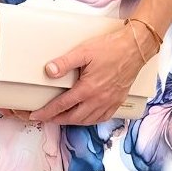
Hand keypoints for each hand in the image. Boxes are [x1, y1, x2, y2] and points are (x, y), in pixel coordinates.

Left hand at [5, 23, 153, 125]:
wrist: (135, 48)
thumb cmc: (112, 48)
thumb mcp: (84, 51)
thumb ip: (65, 62)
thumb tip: (49, 71)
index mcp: (88, 89)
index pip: (61, 105)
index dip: (46, 112)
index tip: (36, 115)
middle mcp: (98, 100)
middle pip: (73, 118)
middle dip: (56, 120)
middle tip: (46, 118)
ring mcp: (109, 103)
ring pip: (87, 121)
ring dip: (72, 122)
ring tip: (62, 119)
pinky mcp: (117, 101)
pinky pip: (102, 118)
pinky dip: (90, 121)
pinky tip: (86, 118)